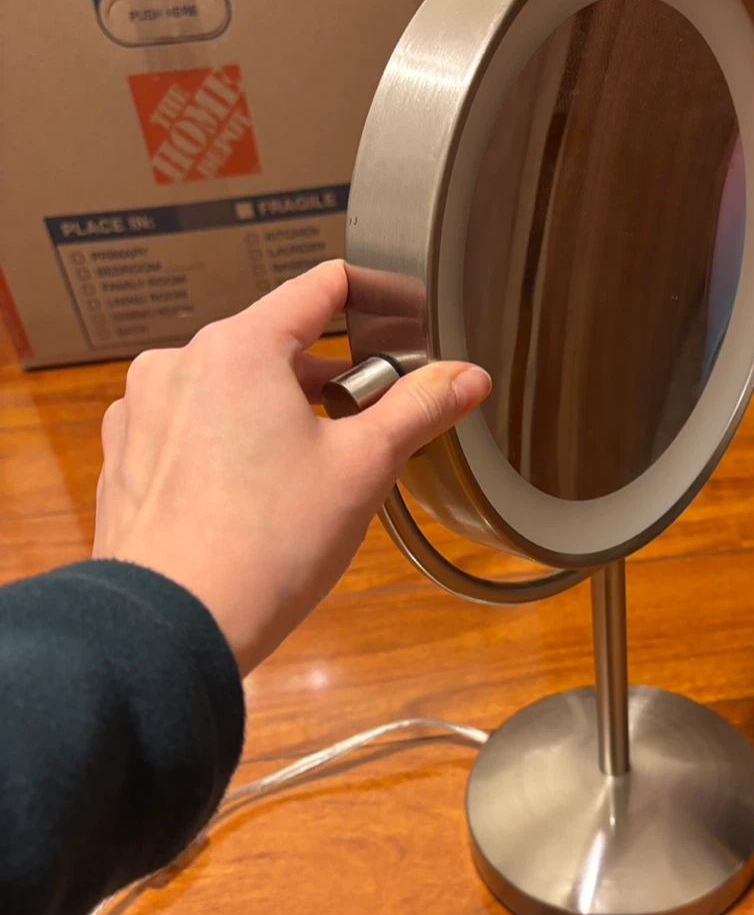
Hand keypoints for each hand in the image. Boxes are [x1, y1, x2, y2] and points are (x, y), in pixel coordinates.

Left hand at [93, 261, 489, 674]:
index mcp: (239, 347)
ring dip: (273, 413)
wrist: (175, 626)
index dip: (366, 296)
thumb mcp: (364, 467)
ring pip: (228, 390)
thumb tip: (467, 377)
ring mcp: (142, 411)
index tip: (392, 314)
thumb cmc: (268, 544)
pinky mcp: (124, 458)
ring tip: (306, 475)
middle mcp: (177, 364)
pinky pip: (188, 430)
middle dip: (324, 379)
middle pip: (272, 346)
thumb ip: (419, 409)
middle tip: (364, 428)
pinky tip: (251, 499)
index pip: (316, 289)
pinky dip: (225, 447)